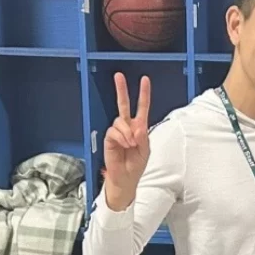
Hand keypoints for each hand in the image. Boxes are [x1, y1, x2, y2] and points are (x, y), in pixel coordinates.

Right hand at [103, 73, 151, 210]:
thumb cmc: (136, 165)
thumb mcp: (145, 150)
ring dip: (127, 132)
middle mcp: (127, 127)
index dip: (143, 94)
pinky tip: (124, 144)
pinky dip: (121, 137)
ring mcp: (117, 132)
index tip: (144, 80)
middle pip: (123, 105)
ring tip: (131, 144)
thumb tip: (137, 127)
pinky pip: (114, 131)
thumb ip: (143, 137)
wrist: (126, 178)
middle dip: (121, 90)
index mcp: (139, 128)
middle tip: (118, 76)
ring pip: (120, 121)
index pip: (141, 108)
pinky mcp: (109, 138)